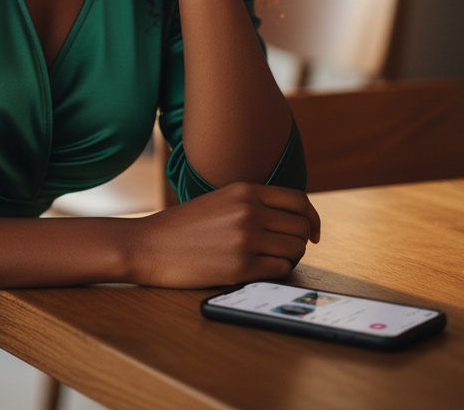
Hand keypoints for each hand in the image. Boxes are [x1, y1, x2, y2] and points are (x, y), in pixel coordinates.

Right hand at [125, 183, 321, 288]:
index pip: (299, 201)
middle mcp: (249, 211)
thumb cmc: (184, 226)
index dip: (312, 218)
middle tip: (285, 249)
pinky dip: (277, 272)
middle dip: (300, 241)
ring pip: (295, 250)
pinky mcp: (242, 267)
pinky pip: (281, 270)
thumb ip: (253, 203)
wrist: (150, 245)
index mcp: (244, 190)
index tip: (312, 231)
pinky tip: (259, 269)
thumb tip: (294, 218)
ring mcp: (246, 239)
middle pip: (302, 227)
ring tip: (269, 259)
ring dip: (289, 257)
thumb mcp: (220, 200)